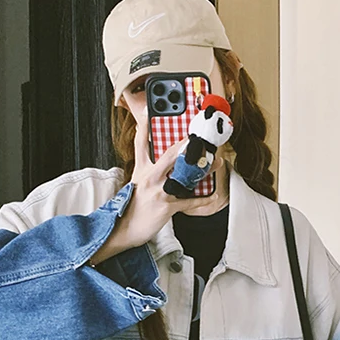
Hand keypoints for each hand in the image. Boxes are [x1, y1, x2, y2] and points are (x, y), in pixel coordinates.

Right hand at [91, 119, 217, 264]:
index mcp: (141, 169)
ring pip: (185, 175)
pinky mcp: (166, 206)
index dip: (145, 126)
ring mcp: (159, 191)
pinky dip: (203, 200)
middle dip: (187, 145)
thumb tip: (162, 159)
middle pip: (170, 154)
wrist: (123, 229)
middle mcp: (150, 176)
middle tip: (200, 138)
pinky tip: (213, 195)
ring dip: (203, 170)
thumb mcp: (135, 182)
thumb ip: (147, 167)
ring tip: (216, 163)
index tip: (150, 111)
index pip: (141, 142)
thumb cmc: (132, 205)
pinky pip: (189, 201)